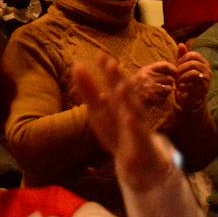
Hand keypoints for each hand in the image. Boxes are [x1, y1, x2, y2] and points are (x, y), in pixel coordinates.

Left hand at [74, 55, 174, 192]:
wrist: (138, 162)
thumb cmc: (117, 129)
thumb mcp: (98, 109)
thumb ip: (88, 89)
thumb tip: (77, 64)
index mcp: (119, 102)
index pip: (113, 83)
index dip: (107, 70)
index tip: (100, 55)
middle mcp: (130, 110)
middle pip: (124, 93)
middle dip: (118, 79)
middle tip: (111, 63)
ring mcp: (137, 126)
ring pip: (133, 110)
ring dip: (128, 99)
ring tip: (121, 85)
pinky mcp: (140, 143)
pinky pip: (138, 134)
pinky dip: (134, 126)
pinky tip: (129, 118)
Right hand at [129, 61, 176, 109]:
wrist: (123, 100)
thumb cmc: (135, 88)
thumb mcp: (143, 75)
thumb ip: (155, 72)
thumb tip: (174, 70)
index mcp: (146, 69)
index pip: (165, 65)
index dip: (173, 69)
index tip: (176, 74)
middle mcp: (147, 76)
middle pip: (169, 79)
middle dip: (168, 84)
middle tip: (163, 89)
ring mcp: (148, 86)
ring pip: (168, 88)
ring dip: (166, 93)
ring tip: (159, 94)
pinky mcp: (149, 97)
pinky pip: (164, 99)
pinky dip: (161, 101)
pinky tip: (155, 101)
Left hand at [173, 44, 210, 111]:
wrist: (190, 97)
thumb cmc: (186, 79)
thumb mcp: (182, 66)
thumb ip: (182, 56)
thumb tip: (181, 44)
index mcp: (203, 62)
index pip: (193, 54)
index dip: (182, 59)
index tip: (176, 66)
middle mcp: (208, 70)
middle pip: (193, 63)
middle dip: (181, 68)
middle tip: (176, 75)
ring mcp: (207, 80)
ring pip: (193, 72)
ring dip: (182, 77)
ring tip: (177, 81)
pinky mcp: (203, 90)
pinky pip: (192, 84)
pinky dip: (183, 85)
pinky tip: (180, 88)